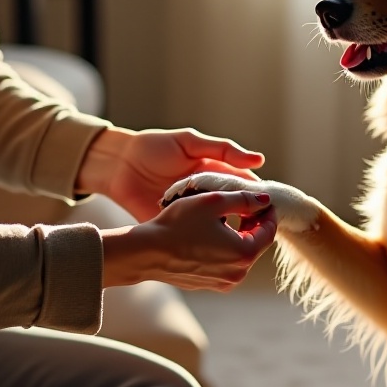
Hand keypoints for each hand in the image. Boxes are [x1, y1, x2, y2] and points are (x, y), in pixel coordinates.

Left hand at [76, 126, 264, 222]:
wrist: (117, 163)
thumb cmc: (153, 147)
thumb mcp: (190, 142)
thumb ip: (222, 150)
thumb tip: (259, 160)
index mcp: (212, 172)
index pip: (241, 185)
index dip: (256, 195)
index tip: (270, 204)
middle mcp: (204, 193)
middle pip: (232, 207)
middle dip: (245, 216)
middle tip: (259, 225)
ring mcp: (189, 211)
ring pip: (214, 223)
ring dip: (225, 229)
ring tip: (240, 236)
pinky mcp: (173, 224)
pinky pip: (193, 234)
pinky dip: (202, 239)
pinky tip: (213, 244)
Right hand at [101, 188, 276, 290]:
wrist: (145, 252)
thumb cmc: (178, 224)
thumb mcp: (214, 202)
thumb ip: (244, 199)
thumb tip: (264, 200)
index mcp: (243, 253)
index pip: (268, 231)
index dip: (267, 213)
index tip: (261, 200)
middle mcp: (237, 273)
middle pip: (256, 244)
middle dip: (253, 224)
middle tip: (244, 205)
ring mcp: (223, 282)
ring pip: (241, 254)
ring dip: (239, 236)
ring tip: (225, 217)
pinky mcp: (209, 284)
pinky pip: (226, 264)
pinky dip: (225, 248)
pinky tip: (210, 233)